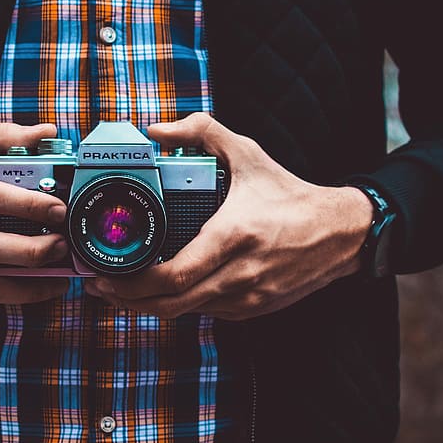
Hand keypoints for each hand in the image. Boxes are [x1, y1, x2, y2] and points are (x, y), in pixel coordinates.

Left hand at [85, 113, 372, 319]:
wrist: (341, 233)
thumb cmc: (290, 194)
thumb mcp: (247, 154)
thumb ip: (201, 132)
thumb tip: (156, 130)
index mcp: (232, 238)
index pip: (173, 276)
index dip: (133, 283)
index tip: (105, 275)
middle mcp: (239, 275)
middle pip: (170, 304)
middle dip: (128, 300)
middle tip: (101, 287)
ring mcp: (247, 298)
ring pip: (186, 312)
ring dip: (150, 306)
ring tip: (122, 291)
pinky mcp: (253, 309)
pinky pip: (206, 312)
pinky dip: (180, 304)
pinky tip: (162, 292)